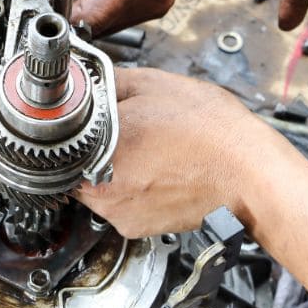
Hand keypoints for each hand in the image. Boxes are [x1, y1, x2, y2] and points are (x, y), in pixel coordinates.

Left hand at [39, 0, 188, 35]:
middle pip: (95, 27)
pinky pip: (117, 16)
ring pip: (105, 25)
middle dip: (70, 13)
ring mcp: (158, 2)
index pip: (85, 21)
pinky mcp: (156, 2)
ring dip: (85, 10)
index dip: (58, 16)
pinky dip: (100, 5)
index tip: (41, 7)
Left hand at [77, 74, 307, 307]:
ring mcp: (116, 213)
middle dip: (90, 149)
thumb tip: (87, 78)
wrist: (249, 173)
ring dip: (109, 171)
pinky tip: (154, 173)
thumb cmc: (209, 130)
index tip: (78, 125)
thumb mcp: (153, 84)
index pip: (57, 140)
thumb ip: (109, 82)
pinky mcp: (134, 229)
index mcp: (96, 147)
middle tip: (120, 135)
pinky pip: (117, 206)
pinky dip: (129, 191)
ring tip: (144, 153)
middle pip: (72, 165)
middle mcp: (99, 187)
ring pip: (93, 187)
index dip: (69, 129)